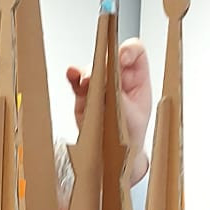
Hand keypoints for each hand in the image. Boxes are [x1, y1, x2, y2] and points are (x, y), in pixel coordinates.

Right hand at [66, 38, 152, 184]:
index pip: (135, 53)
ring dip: (86, 73)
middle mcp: (119, 78)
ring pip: (92, 68)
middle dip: (102, 64)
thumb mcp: (130, 117)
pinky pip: (77, 81)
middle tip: (97, 76)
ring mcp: (101, 85)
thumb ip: (117, 97)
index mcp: (137, 79)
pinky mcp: (85, 94)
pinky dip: (73, 77)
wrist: (115, 157)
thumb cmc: (129, 136)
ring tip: (85, 83)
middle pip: (110, 58)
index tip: (121, 58)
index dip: (128, 51)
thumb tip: (102, 80)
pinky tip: (72, 75)